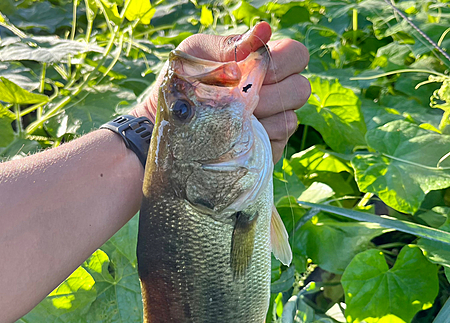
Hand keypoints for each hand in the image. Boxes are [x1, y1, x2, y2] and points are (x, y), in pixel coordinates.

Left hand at [132, 22, 309, 163]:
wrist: (165, 126)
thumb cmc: (180, 85)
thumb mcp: (196, 56)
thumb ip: (229, 46)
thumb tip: (263, 30)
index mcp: (261, 64)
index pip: (297, 56)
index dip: (284, 62)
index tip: (257, 71)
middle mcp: (274, 93)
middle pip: (301, 89)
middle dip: (274, 94)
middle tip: (242, 100)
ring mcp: (272, 122)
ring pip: (290, 119)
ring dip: (262, 118)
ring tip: (232, 119)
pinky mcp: (265, 149)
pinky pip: (277, 143)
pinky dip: (258, 138)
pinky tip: (235, 136)